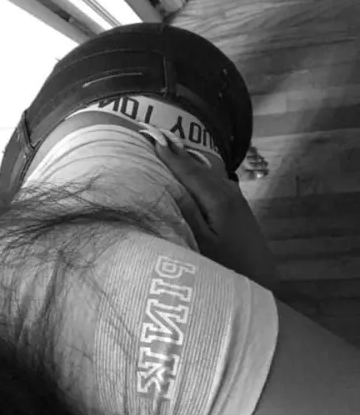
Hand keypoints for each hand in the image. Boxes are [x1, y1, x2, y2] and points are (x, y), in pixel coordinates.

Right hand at [154, 140, 279, 292]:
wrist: (262, 278)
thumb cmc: (228, 265)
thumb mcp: (202, 244)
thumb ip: (187, 214)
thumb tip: (170, 186)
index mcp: (217, 199)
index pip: (189, 171)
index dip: (170, 156)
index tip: (154, 138)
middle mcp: (228, 192)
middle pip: (198, 168)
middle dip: (178, 154)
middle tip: (158, 136)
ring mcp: (235, 197)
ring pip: (207, 174)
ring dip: (189, 162)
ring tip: (170, 149)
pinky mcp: (238, 205)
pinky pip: (214, 182)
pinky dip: (199, 174)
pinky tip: (192, 173)